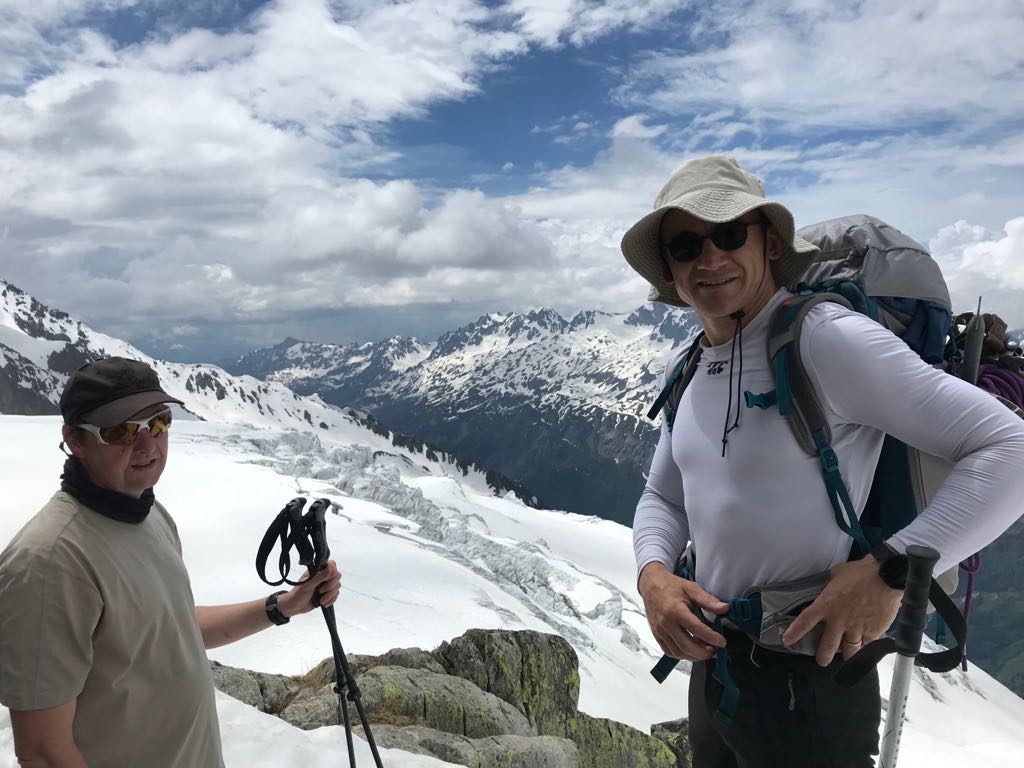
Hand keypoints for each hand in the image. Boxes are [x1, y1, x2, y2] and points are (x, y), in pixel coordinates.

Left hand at [279, 560, 341, 616]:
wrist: (295, 607)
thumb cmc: (298, 594)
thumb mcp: (307, 585)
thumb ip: (319, 577)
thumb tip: (330, 569)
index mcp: (317, 571)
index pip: (331, 565)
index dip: (332, 572)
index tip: (326, 580)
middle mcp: (323, 576)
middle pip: (337, 576)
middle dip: (330, 586)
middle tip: (321, 591)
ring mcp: (326, 585)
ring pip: (337, 586)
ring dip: (330, 595)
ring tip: (321, 600)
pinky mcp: (328, 593)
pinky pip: (336, 594)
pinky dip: (331, 600)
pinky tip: (323, 603)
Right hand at [638, 562, 727, 661]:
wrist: (651, 585)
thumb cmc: (671, 586)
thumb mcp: (691, 589)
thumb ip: (708, 600)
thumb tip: (724, 609)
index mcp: (675, 610)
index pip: (696, 629)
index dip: (711, 637)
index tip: (722, 642)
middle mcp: (666, 623)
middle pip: (686, 645)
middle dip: (703, 653)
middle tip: (714, 650)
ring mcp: (660, 631)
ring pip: (678, 652)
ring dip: (693, 656)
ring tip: (704, 651)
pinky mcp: (656, 635)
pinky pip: (669, 651)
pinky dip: (682, 655)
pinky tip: (691, 650)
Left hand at [782, 557, 902, 665]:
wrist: (886, 576)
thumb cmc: (861, 572)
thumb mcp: (836, 575)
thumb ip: (830, 587)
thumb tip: (828, 589)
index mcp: (826, 605)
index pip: (805, 621)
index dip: (795, 633)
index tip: (788, 641)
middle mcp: (839, 620)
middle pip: (827, 647)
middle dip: (823, 656)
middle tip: (822, 660)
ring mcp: (857, 628)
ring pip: (849, 651)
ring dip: (846, 655)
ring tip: (845, 656)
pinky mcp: (874, 632)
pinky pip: (867, 646)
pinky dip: (866, 648)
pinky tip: (865, 647)